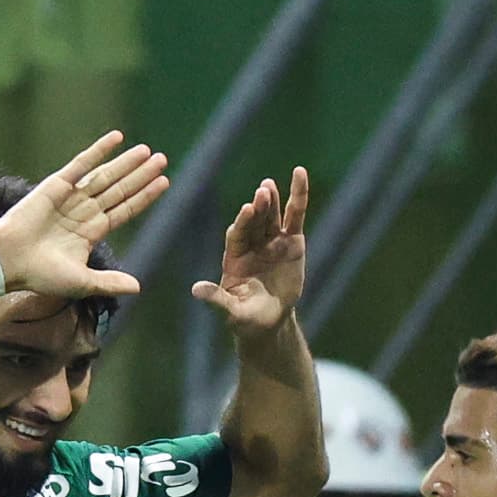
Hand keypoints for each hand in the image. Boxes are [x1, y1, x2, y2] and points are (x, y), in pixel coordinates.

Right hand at [0, 131, 170, 305]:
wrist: (9, 259)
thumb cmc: (40, 274)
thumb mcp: (81, 281)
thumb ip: (109, 282)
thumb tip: (138, 287)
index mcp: (90, 232)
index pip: (124, 210)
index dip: (144, 197)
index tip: (164, 182)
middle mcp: (83, 211)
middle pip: (119, 189)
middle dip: (140, 175)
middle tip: (162, 159)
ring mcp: (71, 196)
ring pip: (105, 176)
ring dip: (126, 163)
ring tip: (147, 150)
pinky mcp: (57, 184)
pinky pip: (83, 163)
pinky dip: (99, 150)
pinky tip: (117, 137)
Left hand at [193, 168, 309, 336]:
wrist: (270, 321)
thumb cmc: (246, 318)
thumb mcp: (231, 311)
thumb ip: (217, 299)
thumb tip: (196, 290)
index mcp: (234, 257)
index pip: (238, 235)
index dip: (242, 222)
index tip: (247, 209)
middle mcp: (252, 244)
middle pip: (255, 222)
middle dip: (259, 207)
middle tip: (262, 191)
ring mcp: (272, 240)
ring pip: (272, 215)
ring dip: (272, 200)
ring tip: (270, 184)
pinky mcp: (292, 240)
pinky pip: (295, 215)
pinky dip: (299, 196)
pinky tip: (300, 175)